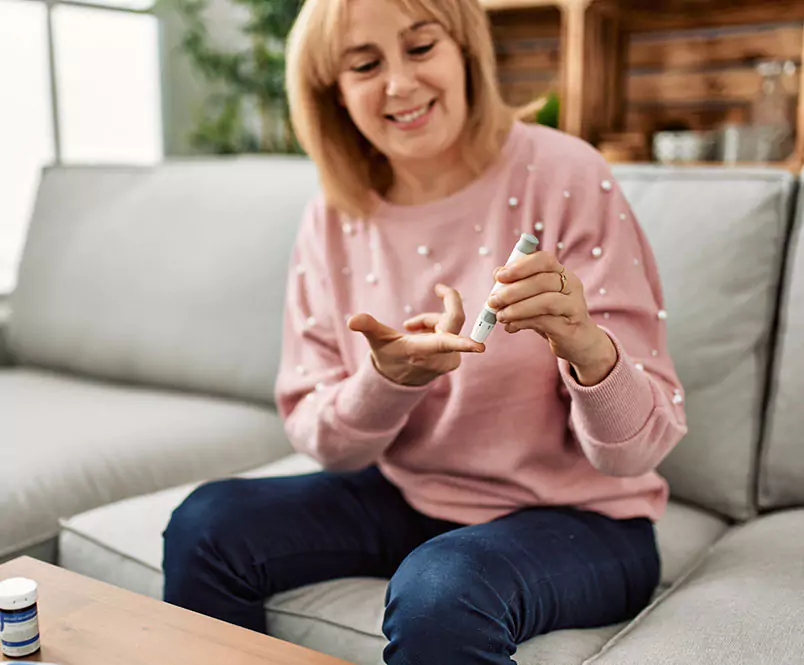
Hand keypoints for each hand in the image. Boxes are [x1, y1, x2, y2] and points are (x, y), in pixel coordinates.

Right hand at [348, 284, 483, 386]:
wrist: (398, 380)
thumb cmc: (388, 357)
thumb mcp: (377, 341)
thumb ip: (368, 327)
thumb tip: (351, 320)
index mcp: (423, 351)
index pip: (445, 344)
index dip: (463, 343)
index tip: (479, 347)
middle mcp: (441, 357)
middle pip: (453, 319)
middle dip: (438, 307)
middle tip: (440, 288)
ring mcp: (450, 359)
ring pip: (450, 323)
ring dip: (432, 320)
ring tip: (411, 327)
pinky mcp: (455, 358)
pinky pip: (452, 331)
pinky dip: (437, 327)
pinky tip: (422, 334)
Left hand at [487, 252, 616, 385]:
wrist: (578, 342)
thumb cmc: (552, 316)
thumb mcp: (534, 298)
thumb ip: (517, 284)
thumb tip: (497, 273)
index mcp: (561, 273)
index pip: (544, 260)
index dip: (521, 266)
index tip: (499, 276)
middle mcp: (571, 285)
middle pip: (542, 280)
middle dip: (512, 291)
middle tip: (492, 301)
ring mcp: (574, 305)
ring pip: (545, 301)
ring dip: (517, 308)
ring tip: (500, 316)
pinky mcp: (571, 326)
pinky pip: (545, 321)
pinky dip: (523, 322)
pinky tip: (511, 327)